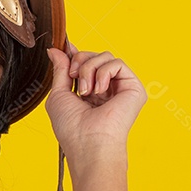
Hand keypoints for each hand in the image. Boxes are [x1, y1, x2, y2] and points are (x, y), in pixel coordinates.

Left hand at [44, 43, 146, 160]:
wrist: (88, 143)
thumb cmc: (71, 127)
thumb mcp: (59, 94)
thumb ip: (60, 70)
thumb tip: (56, 49)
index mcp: (90, 92)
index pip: (86, 63)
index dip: (76, 54)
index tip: (66, 46)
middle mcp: (106, 89)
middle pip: (95, 55)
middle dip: (79, 62)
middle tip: (73, 78)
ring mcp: (120, 88)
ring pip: (105, 56)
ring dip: (89, 69)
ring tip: (85, 92)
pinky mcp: (134, 88)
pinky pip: (117, 63)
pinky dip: (102, 73)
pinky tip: (98, 91)